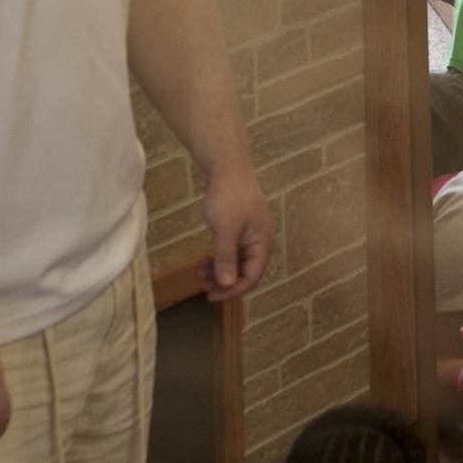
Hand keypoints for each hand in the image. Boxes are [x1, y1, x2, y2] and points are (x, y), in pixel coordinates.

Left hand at [200, 161, 273, 300]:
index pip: (252, 276)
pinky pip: (231, 251)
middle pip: (245, 271)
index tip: (211, 295)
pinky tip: (204, 260)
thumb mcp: (225, 230)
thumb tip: (226, 284)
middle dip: (224, 281)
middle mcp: (260, 242)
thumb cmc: (230, 197)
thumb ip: (226, 258)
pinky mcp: (239, 228)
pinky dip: (218, 258)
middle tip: (203, 287)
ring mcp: (249, 235)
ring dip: (219, 270)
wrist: (228, 167)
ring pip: (236, 262)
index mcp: (263, 243)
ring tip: (199, 273)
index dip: (233, 289)